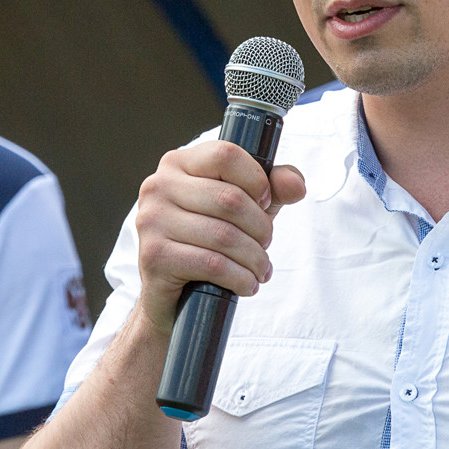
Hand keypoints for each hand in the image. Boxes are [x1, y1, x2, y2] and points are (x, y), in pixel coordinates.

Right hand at [134, 140, 305, 333]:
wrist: (171, 293)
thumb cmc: (209, 240)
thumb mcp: (244, 208)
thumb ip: (273, 188)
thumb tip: (297, 186)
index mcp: (178, 163)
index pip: (225, 154)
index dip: (256, 179)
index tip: (265, 203)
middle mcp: (158, 185)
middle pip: (229, 198)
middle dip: (260, 228)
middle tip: (265, 244)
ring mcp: (151, 220)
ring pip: (224, 235)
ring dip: (255, 258)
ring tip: (261, 269)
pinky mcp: (154, 256)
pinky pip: (212, 264)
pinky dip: (240, 278)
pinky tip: (247, 284)